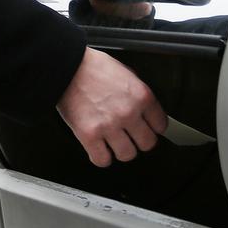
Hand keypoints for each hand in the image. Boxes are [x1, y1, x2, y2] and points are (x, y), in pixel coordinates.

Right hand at [57, 47, 166, 166]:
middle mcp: (128, 113)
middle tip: (133, 136)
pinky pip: (103, 160)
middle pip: (147, 143)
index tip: (150, 128)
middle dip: (141, 141)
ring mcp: (109, 126)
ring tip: (115, 142)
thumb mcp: (126, 73)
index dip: (154, 127)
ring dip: (121, 150)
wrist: (67, 67)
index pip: (161, 125)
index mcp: (141, 96)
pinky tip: (100, 149)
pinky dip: (102, 157)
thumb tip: (146, 111)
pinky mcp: (89, 136)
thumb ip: (138, 94)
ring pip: (127, 155)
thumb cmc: (93, 67)